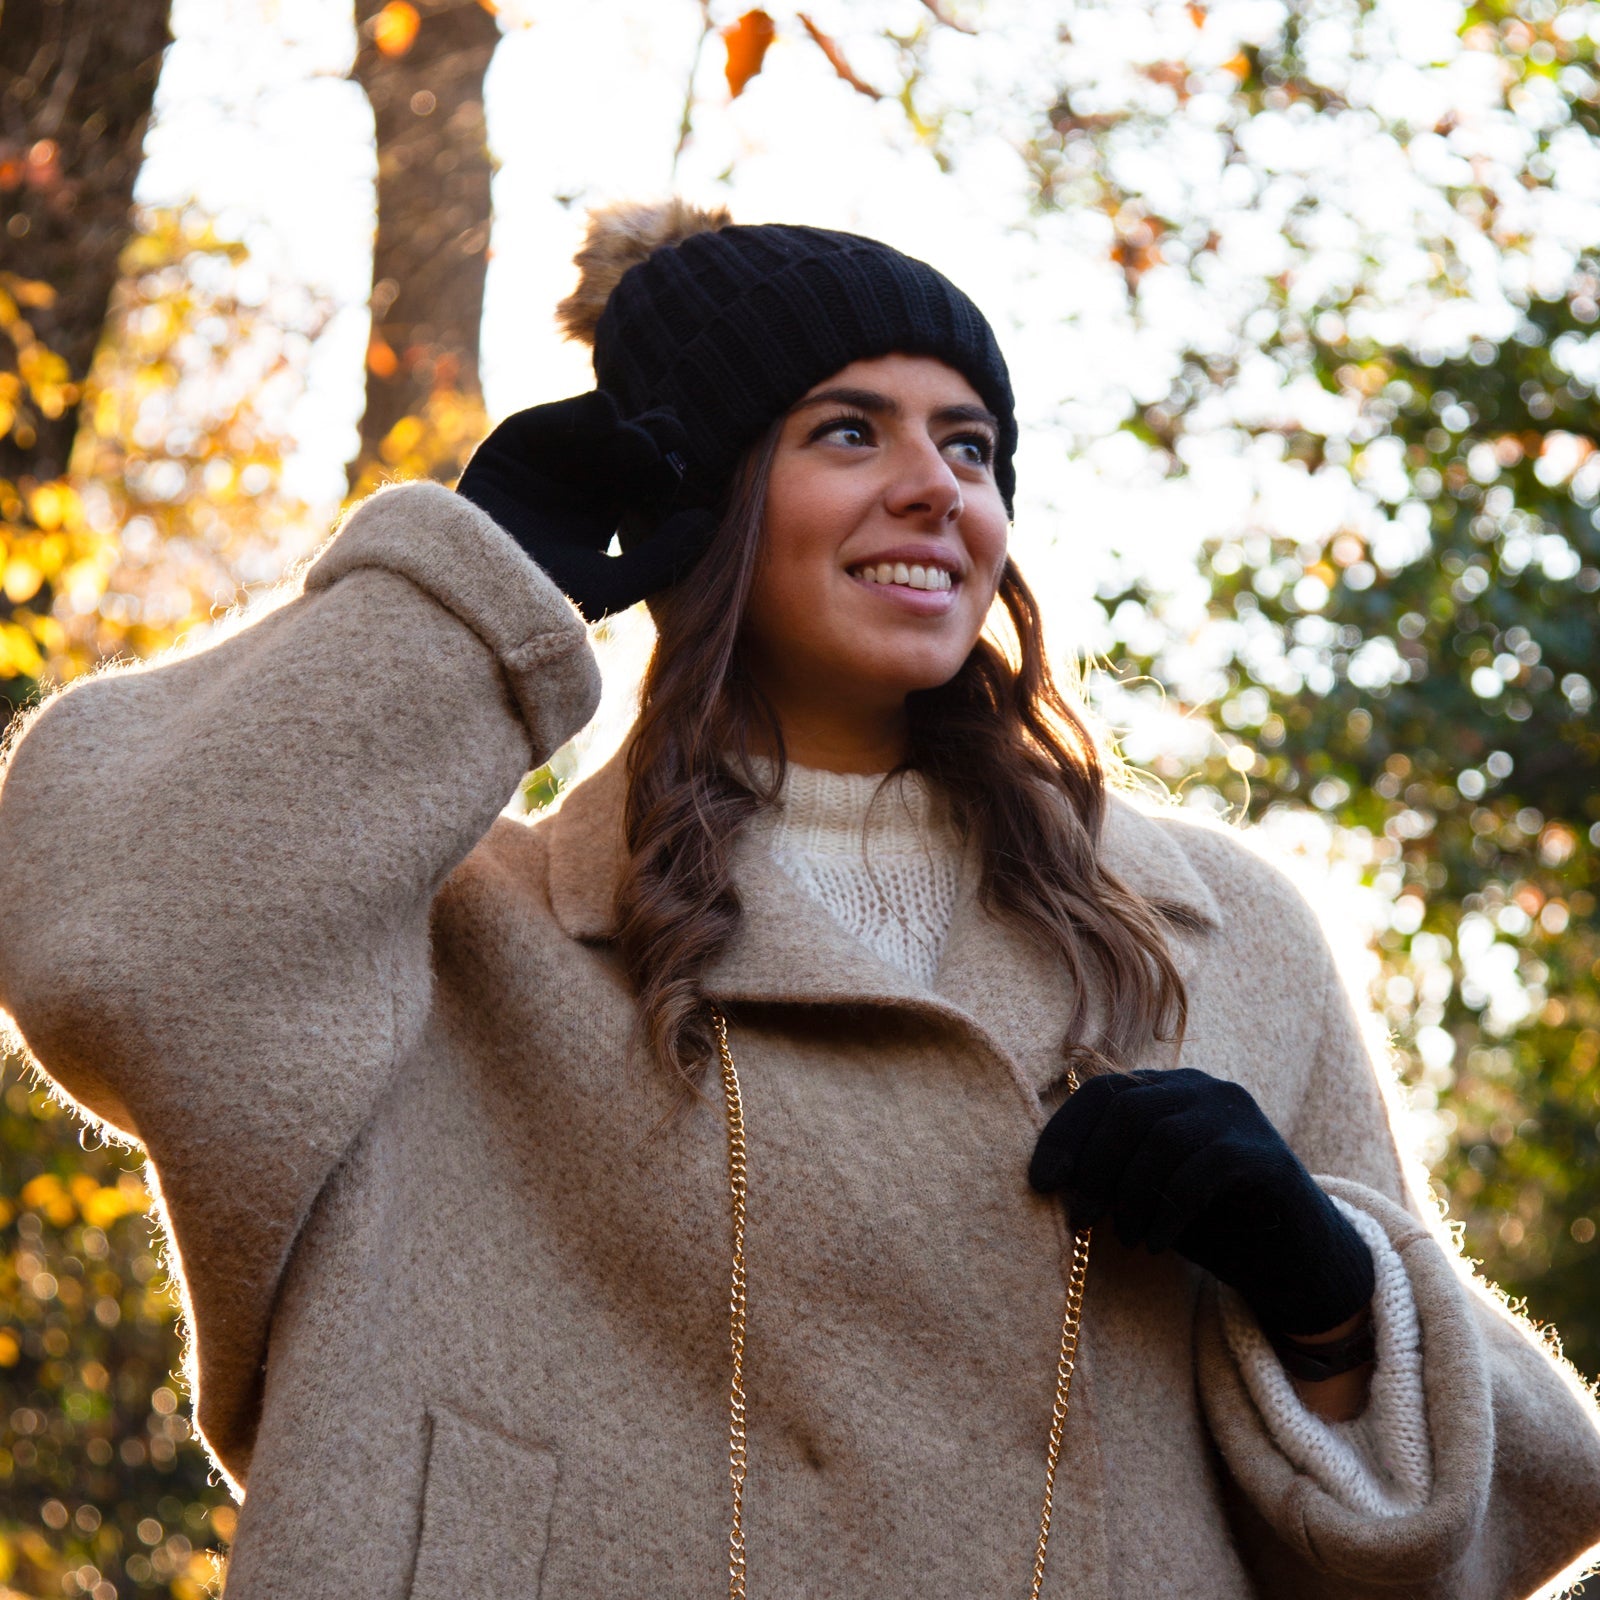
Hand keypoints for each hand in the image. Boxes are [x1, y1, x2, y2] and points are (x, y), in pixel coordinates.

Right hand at [455, 389, 716, 620]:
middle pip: (635, 443)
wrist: (478, 590)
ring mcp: (554, 455)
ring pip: (605, 425)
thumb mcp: (613, 586)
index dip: (670, 470)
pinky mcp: (522, 439)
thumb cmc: (546, 599)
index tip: (683, 473)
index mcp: (608, 508)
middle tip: (674, 438)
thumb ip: (664, 557)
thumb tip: (709, 519)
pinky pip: (562, 415)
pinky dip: (586, 411)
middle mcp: (584, 477)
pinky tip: (606, 416)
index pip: (650, 477)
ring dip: (628, 428)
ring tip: (638, 444)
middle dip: (658, 437)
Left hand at [1028, 1067, 1373, 1337]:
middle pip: (1128, 1109)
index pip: (1103, 1092)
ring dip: (1131, 1195)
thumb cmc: (1210, 1224)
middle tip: (1079, 1219)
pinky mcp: (1266, 1154)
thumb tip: (1053, 1179)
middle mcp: (1204, 1090)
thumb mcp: (1147, 1193)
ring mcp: (1239, 1116)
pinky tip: (1156, 1243)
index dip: (1065, 1134)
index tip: (1039, 1182)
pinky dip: (1168, 1210)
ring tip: (1125, 1239)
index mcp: (1169, 1090)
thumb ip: (1110, 1174)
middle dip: (1094, 1167)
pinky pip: (1202, 1171)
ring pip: (1162, 1137)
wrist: (1294, 1260)